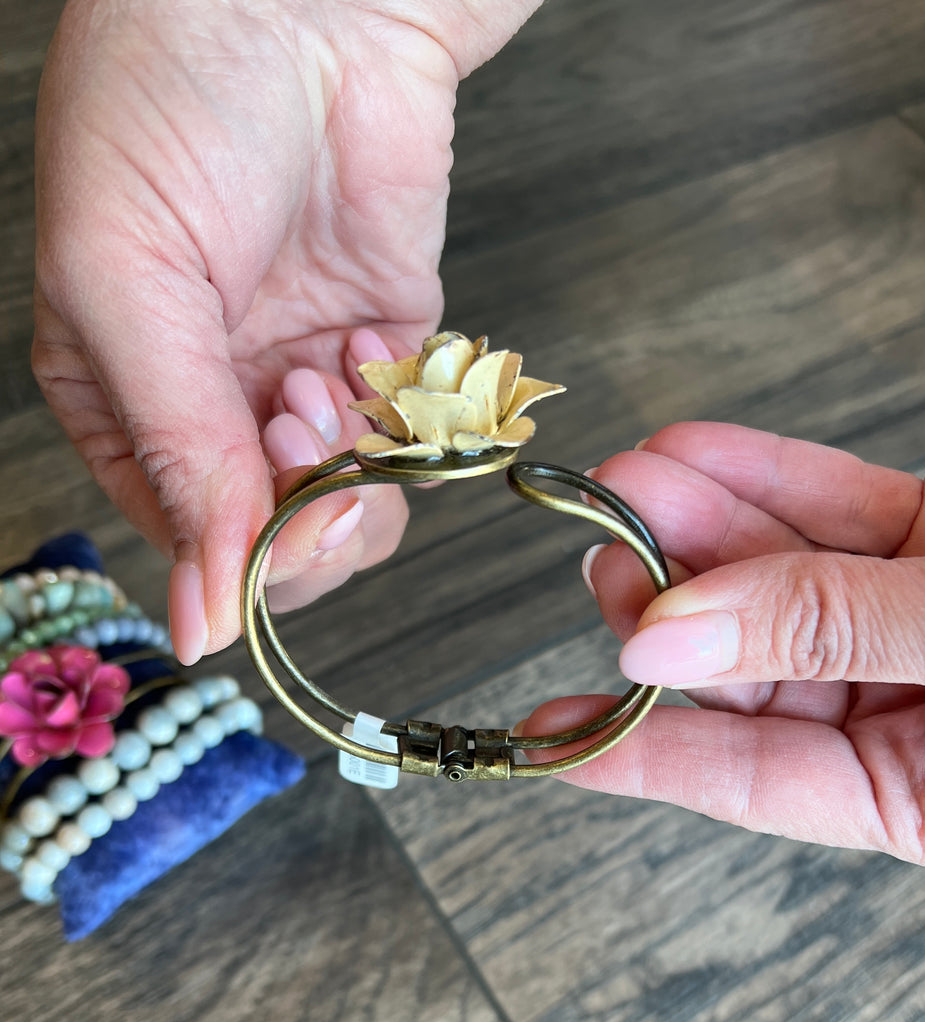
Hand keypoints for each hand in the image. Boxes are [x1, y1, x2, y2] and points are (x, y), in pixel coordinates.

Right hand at [33, 0, 538, 660]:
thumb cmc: (169, 110)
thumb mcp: (130, 291)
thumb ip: (177, 459)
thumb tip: (201, 620)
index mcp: (121, 404)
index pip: (191, 545)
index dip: (242, 557)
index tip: (278, 519)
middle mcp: (215, 405)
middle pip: (281, 542)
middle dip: (306, 506)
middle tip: (304, 425)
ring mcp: (306, 380)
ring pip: (358, 504)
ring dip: (357, 462)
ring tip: (330, 373)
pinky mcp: (391, 348)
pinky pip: (414, 437)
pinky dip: (405, 408)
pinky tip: (372, 337)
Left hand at [523, 393, 924, 871]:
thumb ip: (831, 631)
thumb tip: (666, 641)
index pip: (764, 783)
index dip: (646, 756)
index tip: (545, 740)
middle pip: (757, 669)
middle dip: (674, 614)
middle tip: (604, 560)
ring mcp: (924, 618)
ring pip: (779, 581)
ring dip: (703, 533)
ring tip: (629, 487)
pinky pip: (824, 509)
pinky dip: (757, 480)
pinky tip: (687, 457)